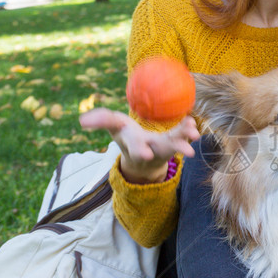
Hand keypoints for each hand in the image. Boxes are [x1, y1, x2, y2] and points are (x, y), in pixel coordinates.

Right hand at [79, 108, 199, 183]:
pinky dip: (187, 130)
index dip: (139, 150)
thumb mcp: (113, 127)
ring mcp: (165, 148)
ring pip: (176, 144)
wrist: (142, 157)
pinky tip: (193, 123)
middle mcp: (152, 148)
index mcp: (134, 145)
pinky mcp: (175, 142)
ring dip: (185, 139)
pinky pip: (182, 136)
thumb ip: (100, 121)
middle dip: (172, 148)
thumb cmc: (126, 136)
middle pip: (162, 149)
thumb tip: (82, 120)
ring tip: (195, 133)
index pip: (134, 147)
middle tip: (187, 152)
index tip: (145, 155)